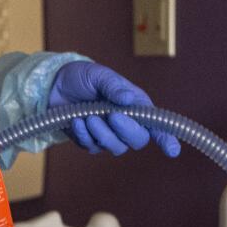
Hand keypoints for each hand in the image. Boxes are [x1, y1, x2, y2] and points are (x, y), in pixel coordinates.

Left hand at [47, 60, 180, 157]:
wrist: (54, 86)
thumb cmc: (82, 77)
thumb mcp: (99, 75)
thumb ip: (114, 87)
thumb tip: (127, 99)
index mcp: (136, 105)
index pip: (156, 125)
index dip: (166, 139)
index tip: (172, 151)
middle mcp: (127, 123)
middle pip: (138, 140)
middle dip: (125, 130)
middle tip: (111, 115)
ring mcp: (109, 134)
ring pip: (116, 147)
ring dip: (101, 133)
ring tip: (87, 115)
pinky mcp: (91, 141)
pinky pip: (93, 147)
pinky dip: (84, 134)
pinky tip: (76, 121)